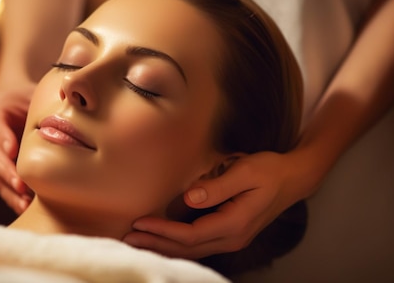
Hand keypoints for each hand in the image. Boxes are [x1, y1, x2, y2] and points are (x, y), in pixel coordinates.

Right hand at [0, 86, 35, 213]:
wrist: (14, 106)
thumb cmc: (27, 100)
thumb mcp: (32, 95)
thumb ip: (43, 102)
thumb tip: (67, 104)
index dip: (3, 138)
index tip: (12, 151)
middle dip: (7, 170)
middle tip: (21, 184)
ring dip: (9, 188)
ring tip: (24, 202)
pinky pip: (0, 184)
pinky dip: (11, 196)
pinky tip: (23, 207)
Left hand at [123, 151, 313, 258]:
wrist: (293, 179)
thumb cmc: (269, 170)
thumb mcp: (246, 171)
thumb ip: (218, 186)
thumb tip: (190, 198)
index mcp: (235, 223)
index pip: (190, 235)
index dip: (162, 231)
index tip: (139, 222)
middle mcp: (232, 238)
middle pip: (187, 248)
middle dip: (156, 243)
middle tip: (127, 238)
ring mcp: (232, 239)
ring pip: (192, 250)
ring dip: (164, 246)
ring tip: (138, 240)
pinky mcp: (229, 234)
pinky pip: (198, 245)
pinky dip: (177, 244)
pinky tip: (161, 239)